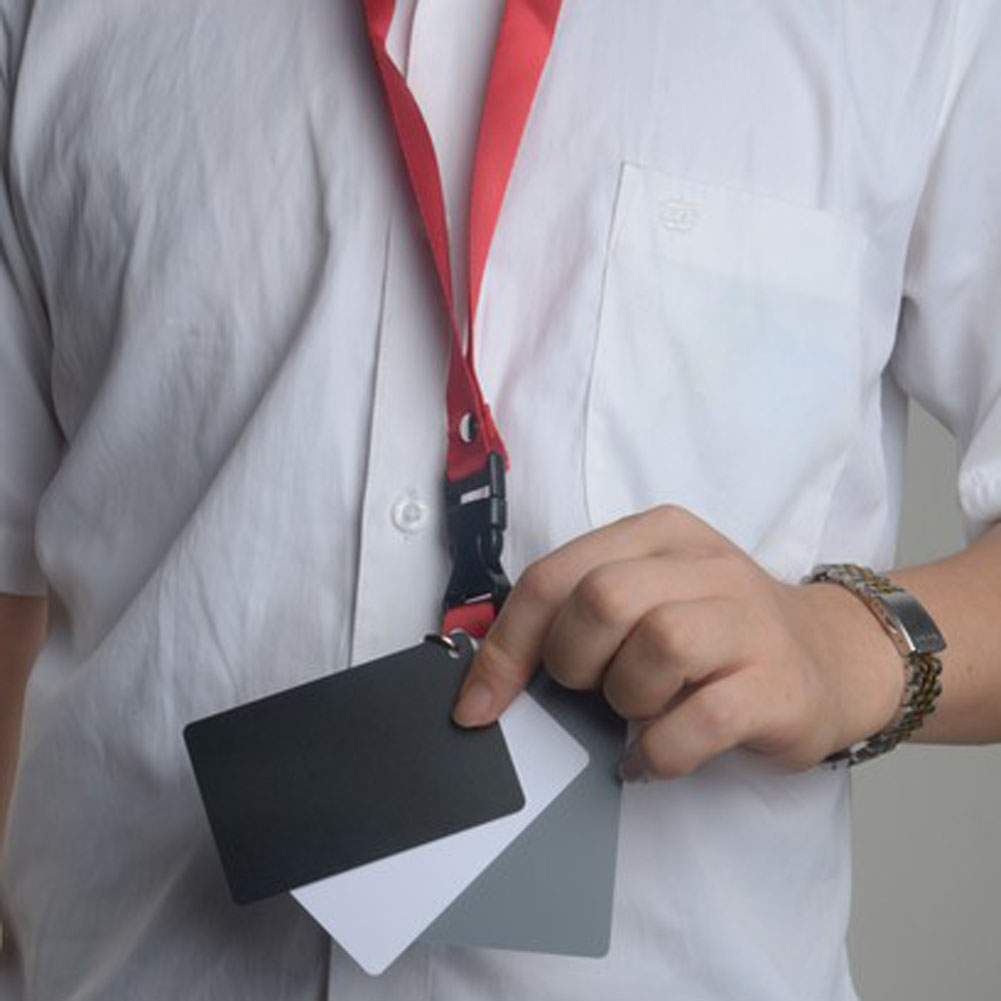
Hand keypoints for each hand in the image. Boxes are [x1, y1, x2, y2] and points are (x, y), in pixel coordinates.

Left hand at [452, 506, 904, 778]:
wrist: (830, 658)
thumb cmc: (717, 634)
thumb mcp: (649, 596)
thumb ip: (578, 612)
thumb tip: (492, 673)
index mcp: (659, 534)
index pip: (557, 575)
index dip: (508, 644)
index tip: (480, 702)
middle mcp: (706, 565)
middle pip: (604, 600)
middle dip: (574, 662)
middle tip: (590, 690)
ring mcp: (748, 621)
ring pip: (657, 647)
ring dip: (626, 699)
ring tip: (638, 711)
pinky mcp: (777, 684)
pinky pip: (698, 720)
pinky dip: (658, 751)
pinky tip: (649, 757)